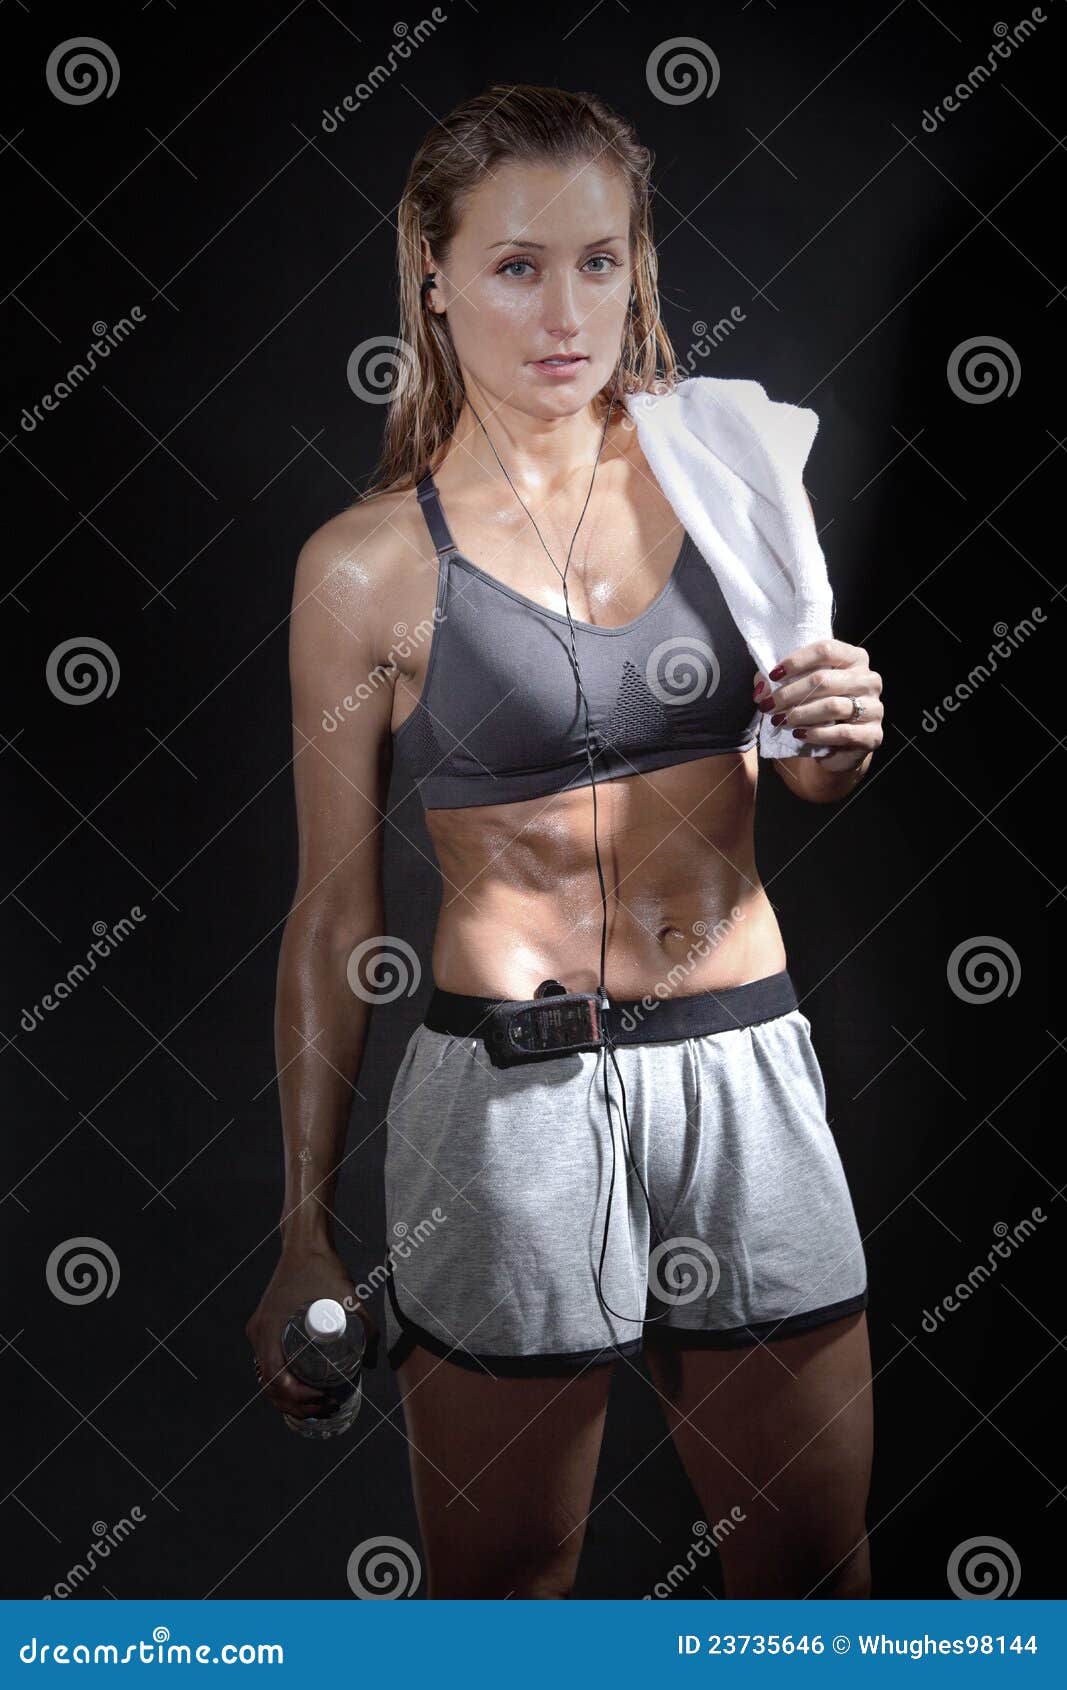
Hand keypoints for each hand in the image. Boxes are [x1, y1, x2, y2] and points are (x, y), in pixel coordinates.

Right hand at [245, 1245, 379, 1421]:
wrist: (305, 1244)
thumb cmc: (323, 1268)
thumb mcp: (347, 1297)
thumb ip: (365, 1328)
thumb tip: (372, 1363)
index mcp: (269, 1329)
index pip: (276, 1379)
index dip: (298, 1398)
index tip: (323, 1398)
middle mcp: (258, 1333)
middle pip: (269, 1385)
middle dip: (296, 1405)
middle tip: (326, 1406)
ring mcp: (259, 1331)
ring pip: (266, 1377)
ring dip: (288, 1398)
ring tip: (318, 1404)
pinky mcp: (265, 1327)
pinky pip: (268, 1363)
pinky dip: (280, 1382)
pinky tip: (299, 1392)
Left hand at [754, 638, 882, 772]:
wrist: (840, 745)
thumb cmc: (818, 708)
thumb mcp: (799, 689)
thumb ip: (779, 682)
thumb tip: (761, 689)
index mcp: (854, 658)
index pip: (825, 649)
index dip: (796, 661)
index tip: (773, 676)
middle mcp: (869, 679)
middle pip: (824, 679)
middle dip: (790, 693)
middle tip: (768, 706)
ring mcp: (875, 707)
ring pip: (832, 706)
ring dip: (800, 714)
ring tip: (780, 721)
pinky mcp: (873, 734)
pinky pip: (842, 732)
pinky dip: (816, 733)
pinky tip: (799, 734)